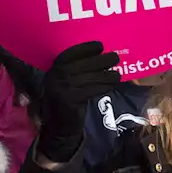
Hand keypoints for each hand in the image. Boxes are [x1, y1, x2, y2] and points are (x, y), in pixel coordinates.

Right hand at [37, 43, 120, 163]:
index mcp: (53, 70)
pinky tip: (111, 86)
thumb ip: (78, 70)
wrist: (59, 126)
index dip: (85, 48)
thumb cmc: (68, 100)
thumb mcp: (68, 82)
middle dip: (100, 60)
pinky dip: (102, 87)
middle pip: (81, 65)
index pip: (69, 54)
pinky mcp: (70, 101)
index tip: (100, 45)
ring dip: (106, 75)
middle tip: (115, 57)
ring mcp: (61, 89)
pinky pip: (91, 90)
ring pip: (89, 78)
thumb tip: (102, 56)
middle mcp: (55, 77)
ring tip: (118, 75)